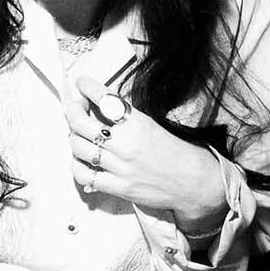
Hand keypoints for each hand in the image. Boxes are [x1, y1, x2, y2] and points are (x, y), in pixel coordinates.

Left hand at [67, 76, 225, 226]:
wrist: (197, 184)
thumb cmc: (178, 153)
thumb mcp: (153, 125)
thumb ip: (127, 117)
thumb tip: (99, 104)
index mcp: (139, 124)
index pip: (105, 99)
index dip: (88, 87)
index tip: (82, 83)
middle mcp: (128, 144)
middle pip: (81, 123)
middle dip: (72, 111)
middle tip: (74, 107)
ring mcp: (121, 167)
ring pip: (78, 147)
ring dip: (73, 137)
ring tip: (78, 133)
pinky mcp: (119, 187)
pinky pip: (84, 175)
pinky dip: (77, 165)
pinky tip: (81, 160)